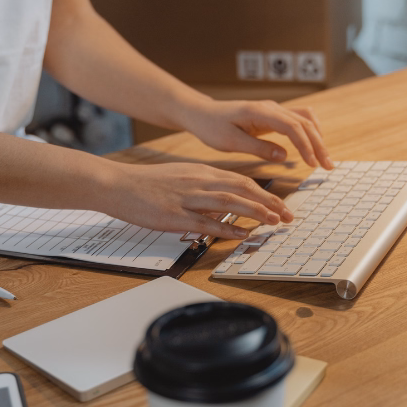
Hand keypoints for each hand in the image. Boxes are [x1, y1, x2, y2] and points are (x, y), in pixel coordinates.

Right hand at [102, 162, 293, 239]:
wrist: (118, 185)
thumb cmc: (148, 183)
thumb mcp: (182, 177)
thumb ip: (205, 185)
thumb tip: (227, 197)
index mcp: (202, 172)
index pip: (242, 180)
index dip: (265, 193)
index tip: (281, 204)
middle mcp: (199, 182)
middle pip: (243, 189)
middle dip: (269, 202)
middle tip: (288, 216)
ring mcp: (187, 199)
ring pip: (230, 202)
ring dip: (256, 212)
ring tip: (274, 222)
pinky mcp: (175, 216)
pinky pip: (206, 222)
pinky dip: (227, 228)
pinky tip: (243, 234)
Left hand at [181, 99, 333, 169]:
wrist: (203, 113)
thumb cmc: (212, 127)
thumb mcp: (230, 142)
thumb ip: (258, 148)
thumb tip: (285, 156)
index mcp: (260, 112)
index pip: (293, 127)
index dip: (306, 146)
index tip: (313, 164)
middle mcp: (271, 107)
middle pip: (305, 123)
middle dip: (319, 145)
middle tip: (328, 167)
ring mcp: (273, 109)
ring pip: (305, 119)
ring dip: (318, 138)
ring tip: (324, 160)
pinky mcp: (273, 115)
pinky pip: (299, 119)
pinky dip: (310, 132)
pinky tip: (313, 146)